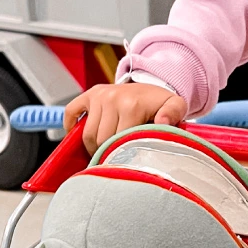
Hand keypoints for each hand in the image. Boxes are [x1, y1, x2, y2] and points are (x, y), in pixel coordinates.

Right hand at [64, 82, 188, 154]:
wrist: (152, 86)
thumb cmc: (161, 104)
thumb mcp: (176, 106)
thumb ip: (174, 114)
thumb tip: (163, 122)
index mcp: (132, 105)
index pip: (116, 143)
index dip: (120, 156)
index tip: (126, 162)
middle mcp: (112, 97)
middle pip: (99, 141)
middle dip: (107, 153)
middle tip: (116, 157)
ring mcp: (99, 95)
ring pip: (87, 134)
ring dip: (93, 146)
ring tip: (106, 150)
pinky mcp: (90, 94)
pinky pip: (72, 112)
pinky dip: (71, 126)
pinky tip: (78, 136)